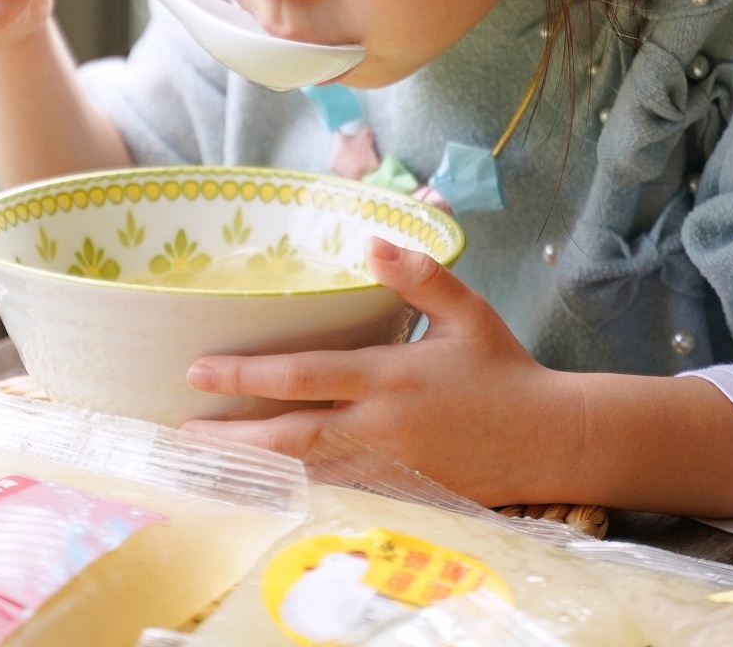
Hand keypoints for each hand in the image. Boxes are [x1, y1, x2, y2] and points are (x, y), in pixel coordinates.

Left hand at [181, 237, 583, 507]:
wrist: (550, 440)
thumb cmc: (504, 368)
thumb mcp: (466, 310)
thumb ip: (418, 275)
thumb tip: (370, 240)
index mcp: (390, 377)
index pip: (304, 377)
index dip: (247, 376)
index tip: (198, 370)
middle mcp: (380, 427)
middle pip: (290, 436)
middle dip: (232, 434)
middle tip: (182, 429)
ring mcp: (387, 467)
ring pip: (305, 471)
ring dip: (253, 465)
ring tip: (205, 458)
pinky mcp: (398, 491)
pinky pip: (335, 491)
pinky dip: (294, 487)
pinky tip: (262, 481)